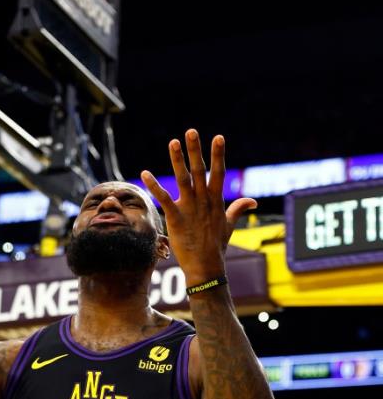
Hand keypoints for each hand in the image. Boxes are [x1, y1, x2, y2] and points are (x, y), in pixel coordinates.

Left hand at [140, 129, 257, 284]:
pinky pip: (163, 199)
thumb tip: (253, 201)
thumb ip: (238, 209)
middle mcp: (203, 201)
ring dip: (177, 160)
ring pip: (183, 179)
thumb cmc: (216, 247)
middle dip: (196, 150)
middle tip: (191, 131)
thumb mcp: (229, 225)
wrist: (206, 267)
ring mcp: (190, 208)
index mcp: (216, 201)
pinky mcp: (176, 218)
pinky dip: (154, 186)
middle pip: (199, 171)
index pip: (218, 173)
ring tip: (173, 142)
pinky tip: (145, 174)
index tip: (218, 137)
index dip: (218, 155)